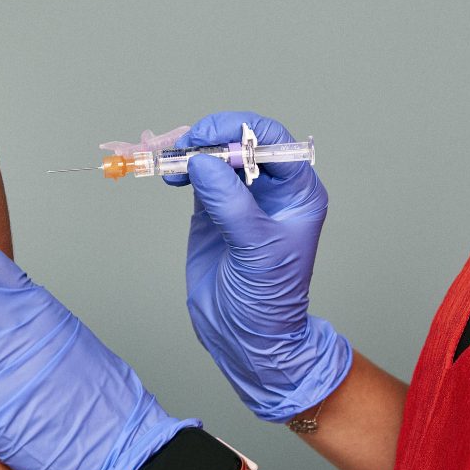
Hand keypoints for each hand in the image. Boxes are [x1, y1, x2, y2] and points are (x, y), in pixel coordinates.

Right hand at [170, 112, 351, 422]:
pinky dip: (181, 167)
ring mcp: (242, 197)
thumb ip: (231, 204)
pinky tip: (170, 173)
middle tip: (183, 146)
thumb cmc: (269, 300)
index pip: (274, 142)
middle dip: (211, 137)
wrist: (246, 337)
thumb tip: (203, 161)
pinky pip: (198, 175)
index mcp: (298, 192)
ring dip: (191, 150)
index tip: (209, 141)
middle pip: (241, 141)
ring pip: (216, 155)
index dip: (240, 132)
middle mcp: (273, 189)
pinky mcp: (214, 209)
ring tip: (170, 161)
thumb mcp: (256, 250)